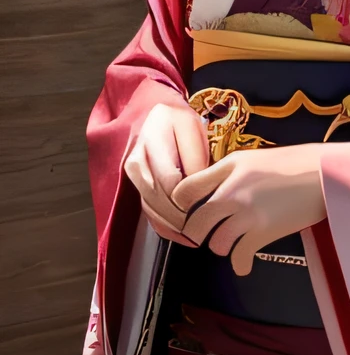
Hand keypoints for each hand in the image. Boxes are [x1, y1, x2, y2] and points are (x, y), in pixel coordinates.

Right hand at [124, 102, 209, 245]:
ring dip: (173, 225)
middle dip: (182, 216)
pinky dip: (163, 226)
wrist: (154, 116)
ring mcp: (133, 177)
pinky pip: (147, 211)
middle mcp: (136, 163)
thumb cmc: (178, 121)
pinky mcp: (136, 187)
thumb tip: (197, 185)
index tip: (210, 207)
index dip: (189, 197)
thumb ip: (194, 156)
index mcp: (151, 144)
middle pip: (158, 198)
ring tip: (197, 237)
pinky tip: (182, 236)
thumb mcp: (192, 129)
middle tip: (207, 229)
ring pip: (151, 207)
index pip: (169, 180)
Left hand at [172, 144, 327, 276]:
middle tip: (208, 235)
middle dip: (199, 234)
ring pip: (216, 243)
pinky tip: (244, 265)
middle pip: (196, 223)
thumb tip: (208, 191)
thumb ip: (227, 172)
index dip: (181, 206)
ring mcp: (247, 213)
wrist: (329, 173)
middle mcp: (232, 191)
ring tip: (233, 244)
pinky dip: (240, 264)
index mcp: (229, 168)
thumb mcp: (255, 157)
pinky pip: (239, 256)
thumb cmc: (297, 163)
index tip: (189, 214)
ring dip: (222, 247)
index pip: (185, 191)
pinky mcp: (264, 231)